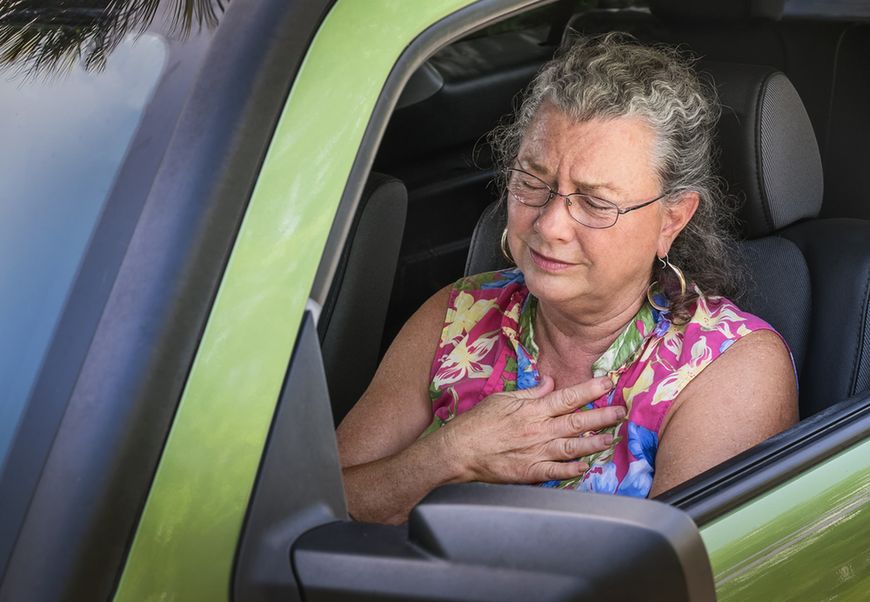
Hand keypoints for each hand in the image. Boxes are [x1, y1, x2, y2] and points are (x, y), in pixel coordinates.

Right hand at [441, 375, 624, 483]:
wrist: (459, 451)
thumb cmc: (477, 423)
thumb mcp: (502, 399)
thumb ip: (530, 391)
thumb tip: (550, 382)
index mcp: (531, 409)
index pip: (567, 397)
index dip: (590, 390)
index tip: (608, 384)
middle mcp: (538, 430)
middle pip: (577, 422)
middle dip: (602, 416)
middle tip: (621, 412)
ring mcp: (535, 452)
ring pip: (572, 447)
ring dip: (594, 443)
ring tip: (611, 438)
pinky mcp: (530, 472)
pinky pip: (556, 472)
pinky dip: (573, 470)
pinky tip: (587, 467)